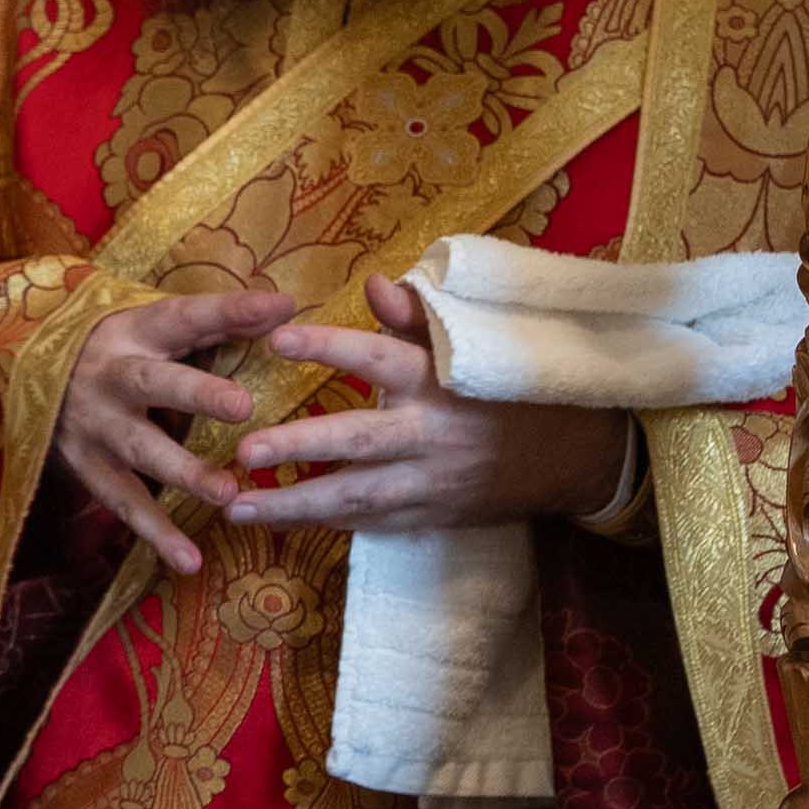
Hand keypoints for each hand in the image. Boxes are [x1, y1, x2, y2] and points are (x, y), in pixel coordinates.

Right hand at [56, 289, 293, 575]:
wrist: (21, 375)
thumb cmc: (112, 348)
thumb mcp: (151, 325)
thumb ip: (218, 321)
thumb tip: (286, 307)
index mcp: (135, 332)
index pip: (185, 317)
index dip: (230, 311)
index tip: (280, 309)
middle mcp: (112, 377)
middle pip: (153, 383)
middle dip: (196, 395)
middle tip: (242, 407)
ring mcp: (96, 427)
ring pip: (141, 450)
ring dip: (183, 472)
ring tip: (226, 492)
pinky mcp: (88, 469)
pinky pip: (126, 504)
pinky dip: (157, 534)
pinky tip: (190, 561)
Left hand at [226, 272, 630, 534]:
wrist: (573, 456)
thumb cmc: (508, 388)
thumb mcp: (472, 343)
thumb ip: (416, 317)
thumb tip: (372, 283)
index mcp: (437, 380)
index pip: (377, 357)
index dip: (328, 348)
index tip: (276, 339)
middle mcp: (429, 432)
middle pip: (356, 441)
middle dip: (298, 447)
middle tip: (243, 451)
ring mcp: (429, 481)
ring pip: (355, 498)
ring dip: (293, 506)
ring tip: (235, 506)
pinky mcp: (429, 515)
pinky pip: (370, 524)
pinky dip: (324, 525)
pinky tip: (277, 523)